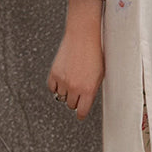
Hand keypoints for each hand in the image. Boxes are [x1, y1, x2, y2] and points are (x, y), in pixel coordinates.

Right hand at [47, 0, 104, 120]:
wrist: (83, 37)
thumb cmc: (94, 53)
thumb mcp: (99, 74)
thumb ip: (92, 89)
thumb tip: (86, 100)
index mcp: (89, 89)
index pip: (82, 111)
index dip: (81, 114)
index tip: (80, 114)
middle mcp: (75, 87)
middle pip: (71, 105)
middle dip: (74, 101)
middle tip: (77, 94)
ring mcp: (63, 81)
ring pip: (61, 97)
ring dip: (65, 93)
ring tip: (71, 82)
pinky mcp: (54, 73)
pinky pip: (52, 88)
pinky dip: (56, 86)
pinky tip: (62, 80)